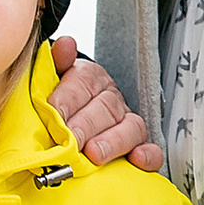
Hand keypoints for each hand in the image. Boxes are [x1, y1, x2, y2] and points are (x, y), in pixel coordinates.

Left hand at [50, 32, 164, 173]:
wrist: (70, 122)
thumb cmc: (58, 103)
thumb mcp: (51, 80)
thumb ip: (55, 63)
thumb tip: (64, 45)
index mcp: (91, 78)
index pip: (84, 81)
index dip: (68, 97)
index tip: (54, 111)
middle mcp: (112, 99)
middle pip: (106, 107)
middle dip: (86, 125)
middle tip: (71, 139)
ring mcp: (127, 123)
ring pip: (130, 128)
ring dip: (112, 141)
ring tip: (94, 154)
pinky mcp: (139, 147)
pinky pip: (152, 150)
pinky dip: (148, 156)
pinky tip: (136, 160)